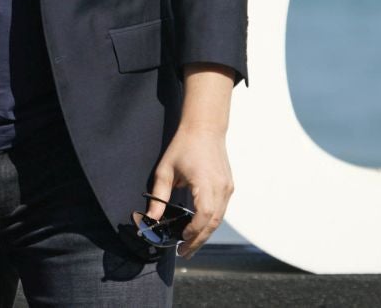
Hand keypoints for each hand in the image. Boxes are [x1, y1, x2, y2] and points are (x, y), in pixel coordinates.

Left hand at [145, 125, 233, 259]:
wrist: (205, 127)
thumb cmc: (183, 146)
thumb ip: (159, 196)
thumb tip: (151, 218)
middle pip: (213, 223)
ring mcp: (227, 188)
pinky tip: (199, 228)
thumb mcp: (165, 170)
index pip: (203, 215)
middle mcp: (221, 188)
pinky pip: (221, 210)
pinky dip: (211, 222)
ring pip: (219, 219)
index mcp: (206, 183)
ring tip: (190, 244)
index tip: (181, 240)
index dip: (193, 231)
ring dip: (205, 233)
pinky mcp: (229, 186)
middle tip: (184, 253)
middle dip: (199, 240)